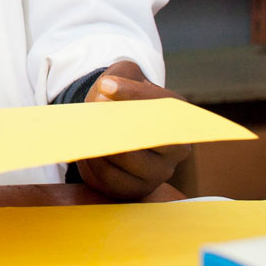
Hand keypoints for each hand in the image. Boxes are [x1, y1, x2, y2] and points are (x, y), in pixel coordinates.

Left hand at [75, 59, 187, 200]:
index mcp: (179, 118)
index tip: (106, 85)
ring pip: (129, 159)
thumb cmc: (120, 102)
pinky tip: (87, 148)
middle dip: (119, 121)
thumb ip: (120, 75)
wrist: (112, 132)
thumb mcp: (124, 78)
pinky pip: (113, 178)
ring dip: (103, 142)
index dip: (133, 94)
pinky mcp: (136, 189)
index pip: (163, 105)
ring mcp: (158, 173)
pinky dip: (95, 162)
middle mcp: (177, 149)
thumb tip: (107, 93)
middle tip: (94, 107)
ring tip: (86, 127)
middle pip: (150, 136)